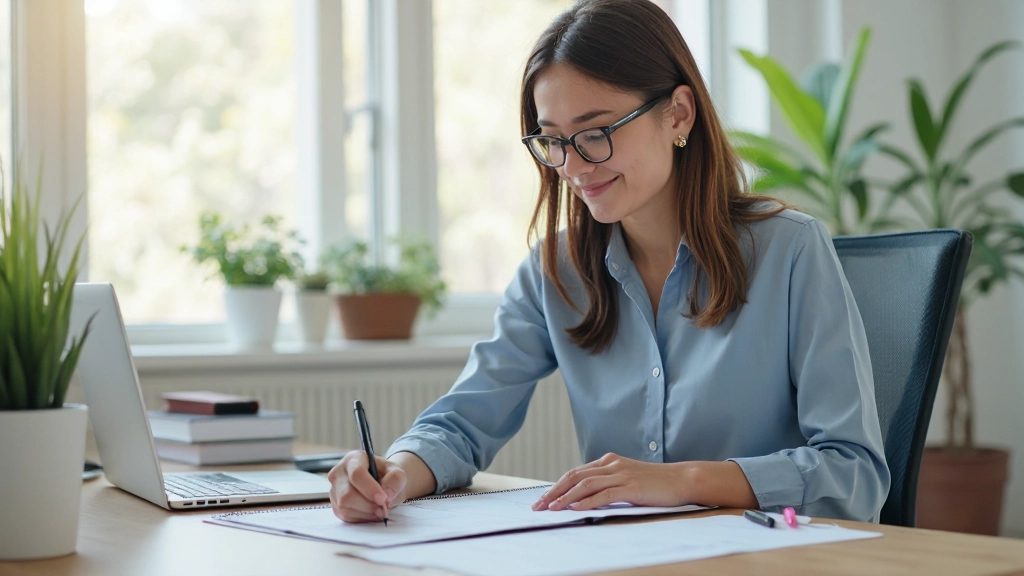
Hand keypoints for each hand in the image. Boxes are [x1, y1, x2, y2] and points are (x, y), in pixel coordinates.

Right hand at [327, 451, 405, 522]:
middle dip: (368, 505)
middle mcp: (339, 472)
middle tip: (384, 509)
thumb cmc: (388, 476)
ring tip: (379, 510)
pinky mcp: (335, 504)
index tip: (383, 499)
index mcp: (354, 459)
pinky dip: (361, 518)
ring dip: (365, 513)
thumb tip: (387, 494)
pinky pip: (345, 516)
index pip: (356, 473)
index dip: (370, 489)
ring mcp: (334, 489)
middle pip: (347, 494)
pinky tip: (371, 513)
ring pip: (344, 507)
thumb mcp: (398, 473)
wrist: (382, 484)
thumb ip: (396, 479)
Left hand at [532, 453, 687, 511]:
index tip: (542, 500)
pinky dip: (587, 502)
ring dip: (565, 498)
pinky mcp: (631, 486)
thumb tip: (584, 497)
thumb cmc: (655, 483)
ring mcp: (621, 474)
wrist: (682, 479)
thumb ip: (608, 483)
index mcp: (608, 461)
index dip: (556, 486)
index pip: (575, 473)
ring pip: (585, 484)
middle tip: (538, 506)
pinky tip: (575, 509)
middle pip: (574, 476)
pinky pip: (604, 494)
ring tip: (551, 509)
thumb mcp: (627, 479)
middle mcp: (612, 464)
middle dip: (554, 492)